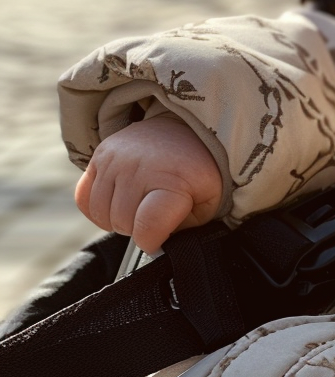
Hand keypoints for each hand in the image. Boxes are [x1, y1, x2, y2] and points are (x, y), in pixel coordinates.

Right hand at [75, 114, 222, 253]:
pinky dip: (99, 209)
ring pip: (101, 214)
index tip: (160, 238)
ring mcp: (115, 159)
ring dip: (119, 220)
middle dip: (139, 229)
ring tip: (140, 207)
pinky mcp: (99, 156)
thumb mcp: (208, 201)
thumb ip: (186, 228)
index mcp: (172, 180)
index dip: (152, 242)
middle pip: (123, 223)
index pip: (148, 227)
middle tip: (155, 216)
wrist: (185, 130)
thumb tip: (157, 246)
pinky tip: (118, 202)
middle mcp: (139, 167)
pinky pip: (84, 198)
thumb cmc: (198, 172)